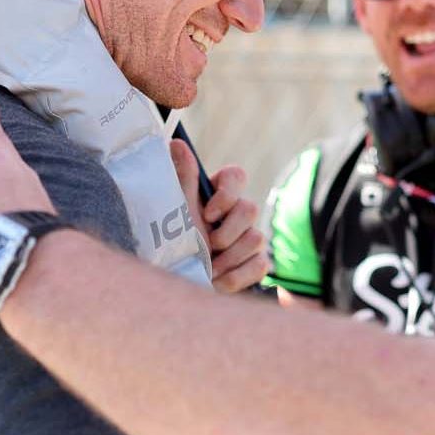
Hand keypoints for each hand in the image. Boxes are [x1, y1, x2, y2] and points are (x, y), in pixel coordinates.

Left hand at [170, 139, 269, 292]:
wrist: (176, 293)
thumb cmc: (173, 251)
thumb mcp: (177, 214)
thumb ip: (183, 180)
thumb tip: (176, 142)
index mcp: (214, 198)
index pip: (236, 176)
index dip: (228, 193)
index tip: (209, 212)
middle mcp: (234, 216)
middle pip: (250, 209)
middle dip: (228, 232)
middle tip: (208, 244)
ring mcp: (248, 241)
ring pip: (257, 238)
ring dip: (229, 258)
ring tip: (208, 268)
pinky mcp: (256, 265)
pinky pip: (261, 265)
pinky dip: (237, 276)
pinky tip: (218, 281)